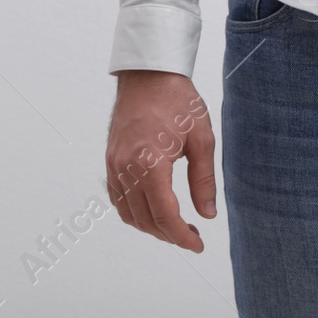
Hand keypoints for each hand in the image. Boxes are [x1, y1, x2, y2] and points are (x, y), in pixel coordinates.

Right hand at [105, 69, 216, 252]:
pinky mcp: (110, 159)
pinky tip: (152, 209)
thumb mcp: (201, 138)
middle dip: (169, 235)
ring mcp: (114, 164)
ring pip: (128, 213)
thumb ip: (203, 180)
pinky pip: (117, 198)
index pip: (164, 216)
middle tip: (192, 235)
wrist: (148, 73)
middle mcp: (126, 167)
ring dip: (150, 226)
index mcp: (150, 163)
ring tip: (174, 225)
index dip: (182, 237)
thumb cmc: (177, 100)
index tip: (197, 244)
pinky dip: (133, 212)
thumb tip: (207, 214)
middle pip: (145, 219)